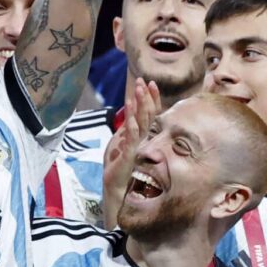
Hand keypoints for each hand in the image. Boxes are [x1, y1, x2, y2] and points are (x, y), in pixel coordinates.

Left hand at [102, 79, 162, 219]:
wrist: (114, 185)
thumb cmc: (118, 164)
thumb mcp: (120, 141)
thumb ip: (126, 128)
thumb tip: (129, 113)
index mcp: (142, 135)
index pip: (150, 113)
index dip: (151, 98)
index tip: (150, 83)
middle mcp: (144, 139)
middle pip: (148, 114)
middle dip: (146, 97)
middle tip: (143, 81)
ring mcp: (138, 146)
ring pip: (142, 122)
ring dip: (140, 106)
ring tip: (138, 90)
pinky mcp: (130, 154)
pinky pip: (132, 137)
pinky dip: (131, 124)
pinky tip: (130, 113)